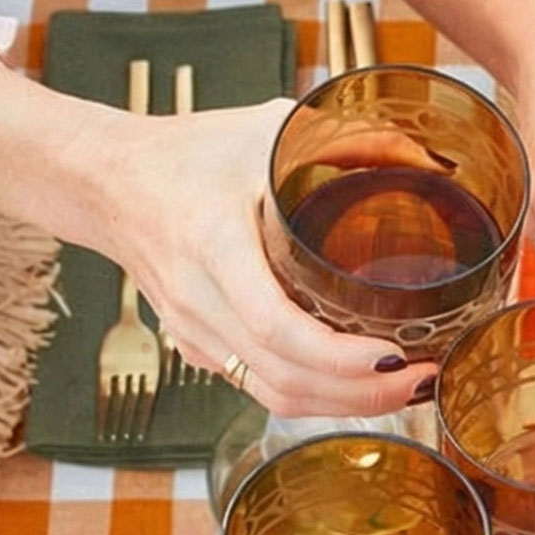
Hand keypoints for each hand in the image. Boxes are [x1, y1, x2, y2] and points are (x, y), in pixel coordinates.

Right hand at [98, 99, 438, 416]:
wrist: (108, 181)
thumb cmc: (189, 151)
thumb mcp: (265, 129)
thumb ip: (342, 139)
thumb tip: (426, 160)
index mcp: (211, 241)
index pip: (274, 324)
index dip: (338, 355)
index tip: (394, 353)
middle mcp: (197, 298)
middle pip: (284, 377)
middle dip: (362, 391)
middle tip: (424, 377)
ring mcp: (193, 331)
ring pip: (273, 395)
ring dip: (344, 404)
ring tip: (405, 390)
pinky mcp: (196, 347)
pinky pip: (259, 389)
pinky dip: (314, 398)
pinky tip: (358, 387)